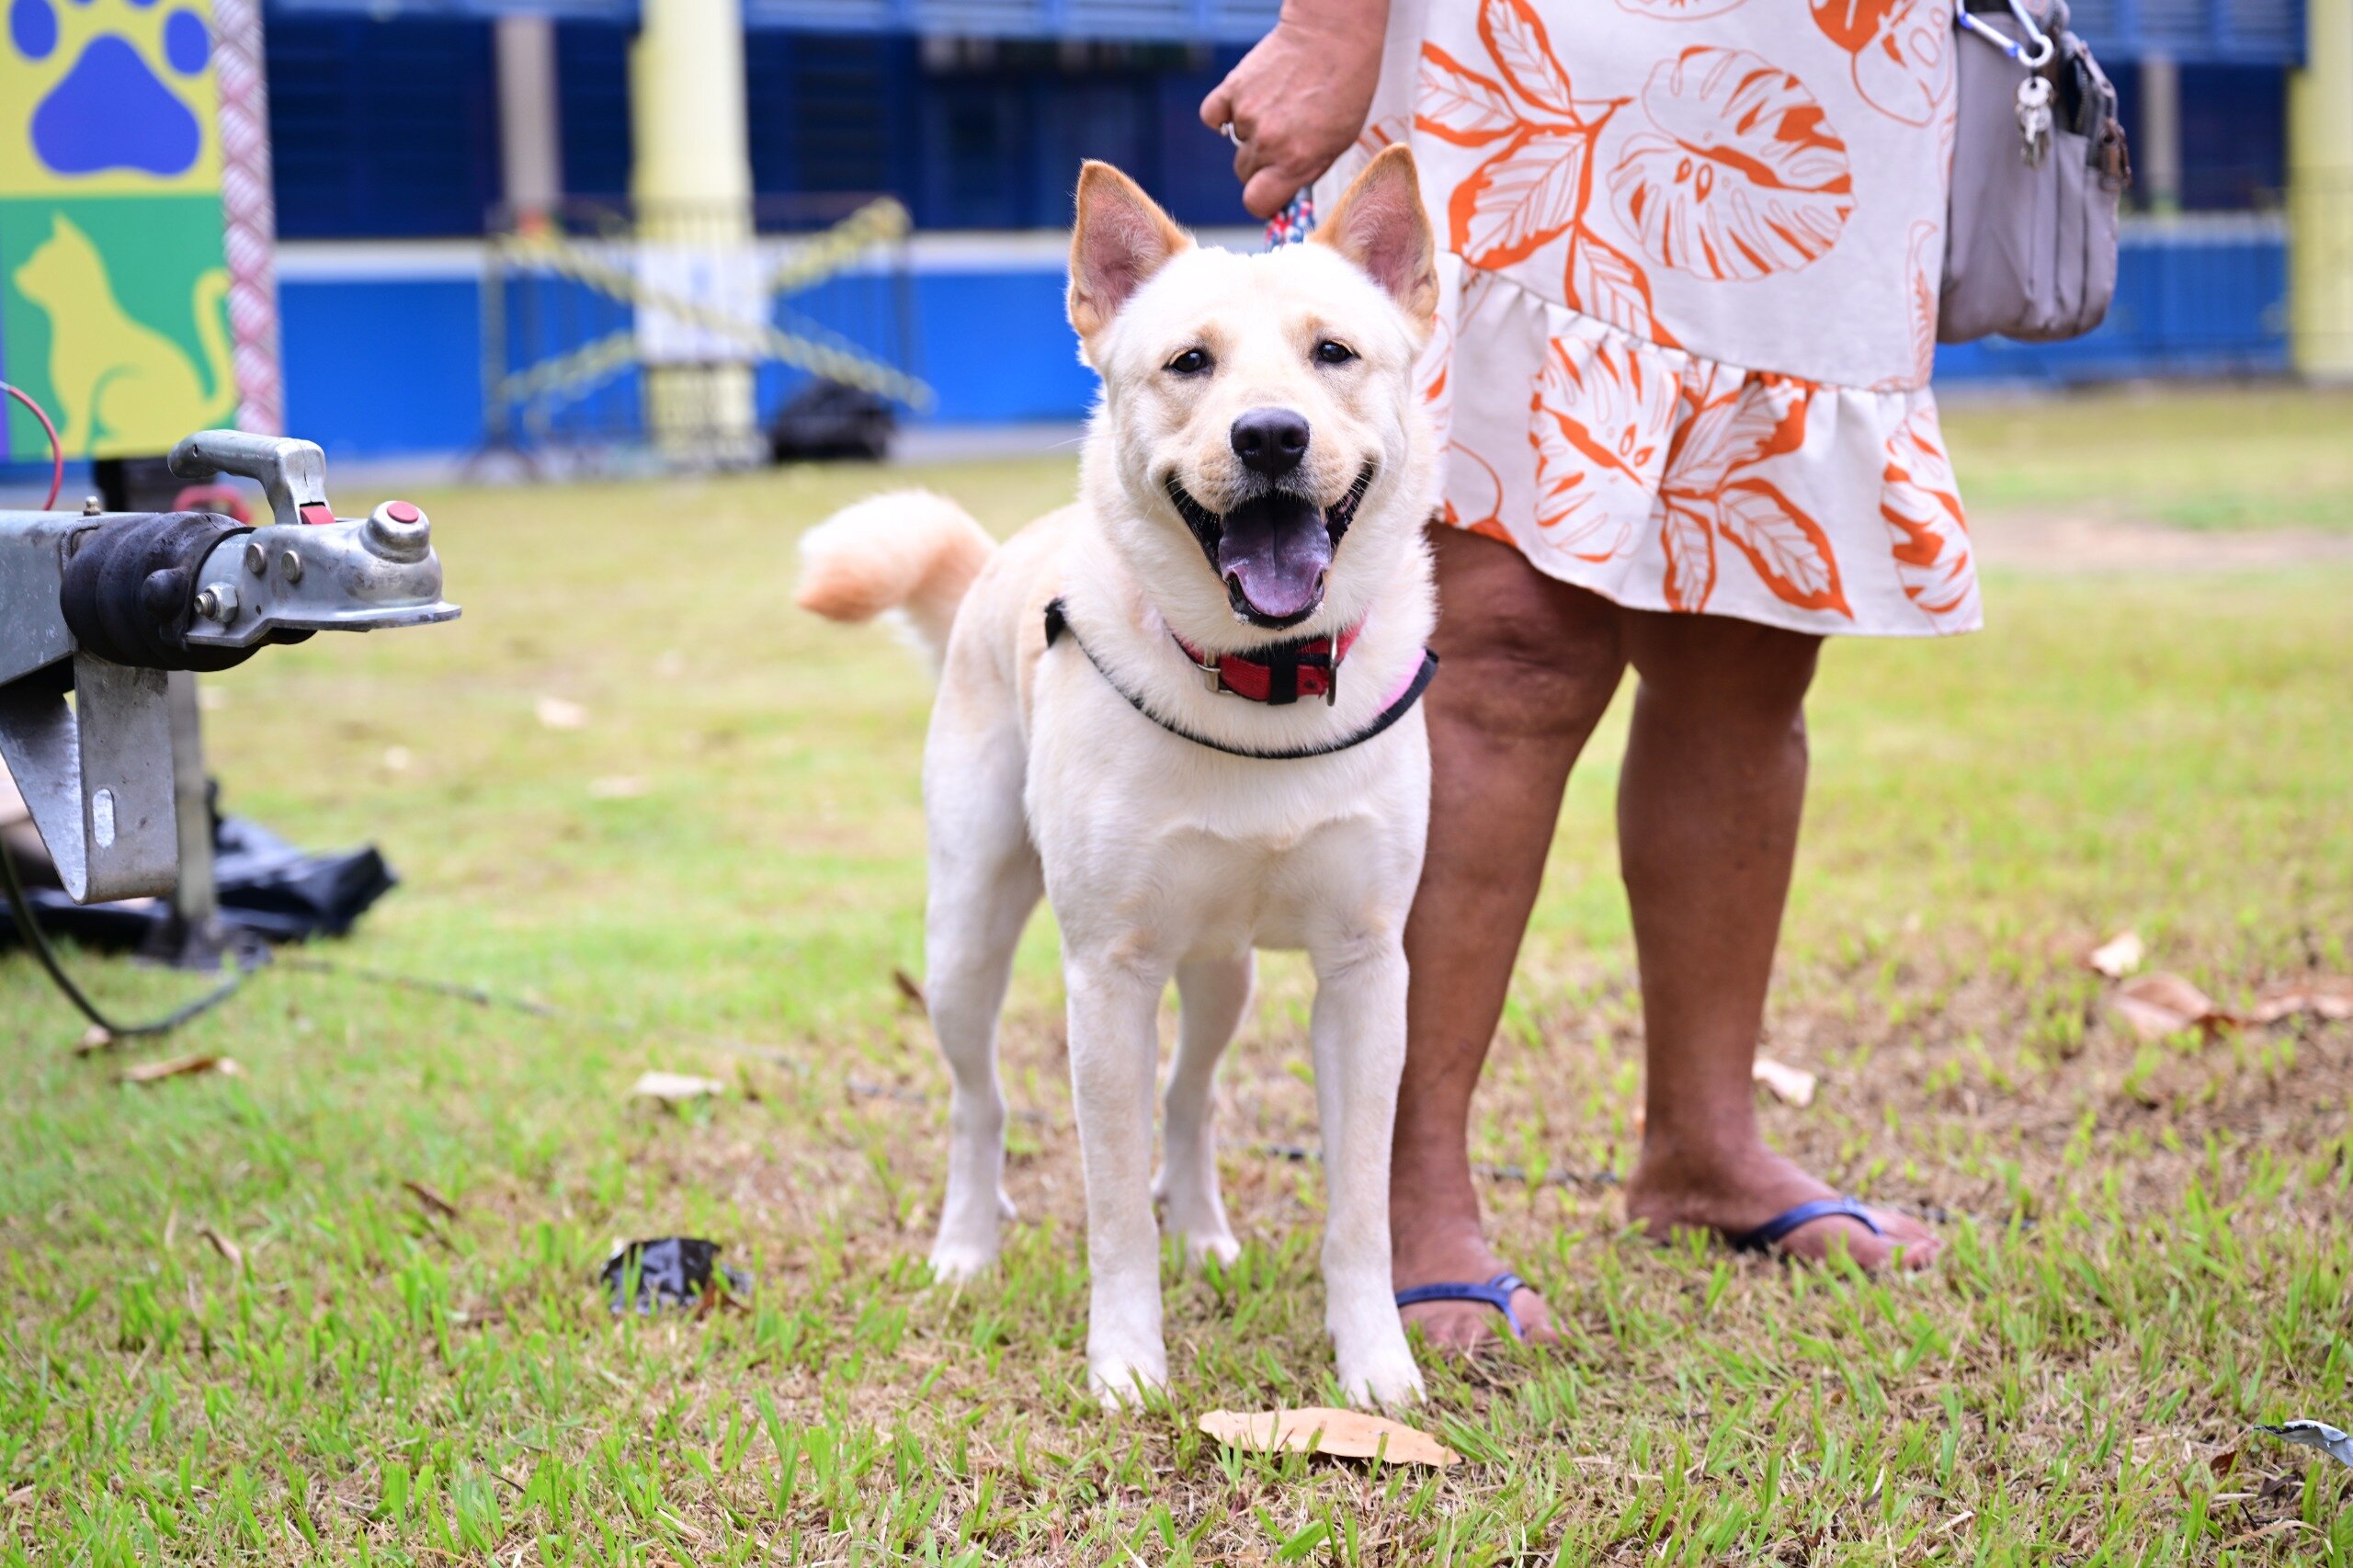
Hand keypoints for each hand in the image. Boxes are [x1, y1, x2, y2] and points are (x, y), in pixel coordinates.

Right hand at [1200, 0, 1389, 219]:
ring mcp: (1246, 115)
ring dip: (1249, 134)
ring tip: (1277, 109)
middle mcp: (1268, 142)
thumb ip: (1307, 169)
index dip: (1263, 200)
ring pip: (1234, 145)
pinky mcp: (1232, 89)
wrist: (1333, 35)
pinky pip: (1213, 116)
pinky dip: (1223, 114)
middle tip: (1282, 141)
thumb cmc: (1346, 87)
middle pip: (1245, 174)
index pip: (1257, 203)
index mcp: (1297, 161)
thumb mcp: (1339, 141)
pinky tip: (1246, 103)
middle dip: (1260, 166)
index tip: (1271, 191)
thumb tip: (1285, 193)